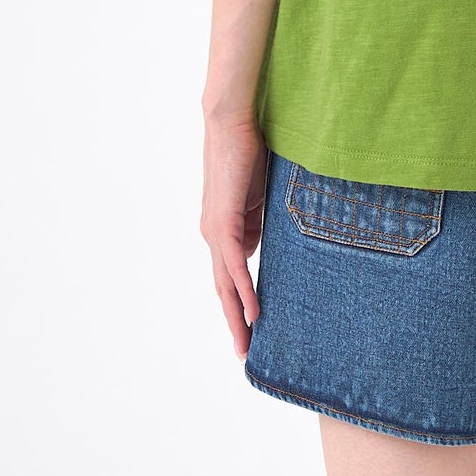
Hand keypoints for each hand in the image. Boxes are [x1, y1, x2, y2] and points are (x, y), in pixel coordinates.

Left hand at [200, 113, 266, 360]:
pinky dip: (243, 290)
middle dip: (235, 323)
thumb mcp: (258, 195)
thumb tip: (261, 248)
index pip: (230, 276)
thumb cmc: (247, 150)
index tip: (252, 330)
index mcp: (223, 228)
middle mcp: (214, 234)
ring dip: (237, 316)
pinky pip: (233, 265)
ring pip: (225, 284)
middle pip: (223, 289)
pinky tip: (253, 312)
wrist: (231, 122)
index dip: (239, 304)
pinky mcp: (223, 221)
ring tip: (247, 344)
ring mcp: (216, 230)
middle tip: (245, 353)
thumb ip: (258, 222)